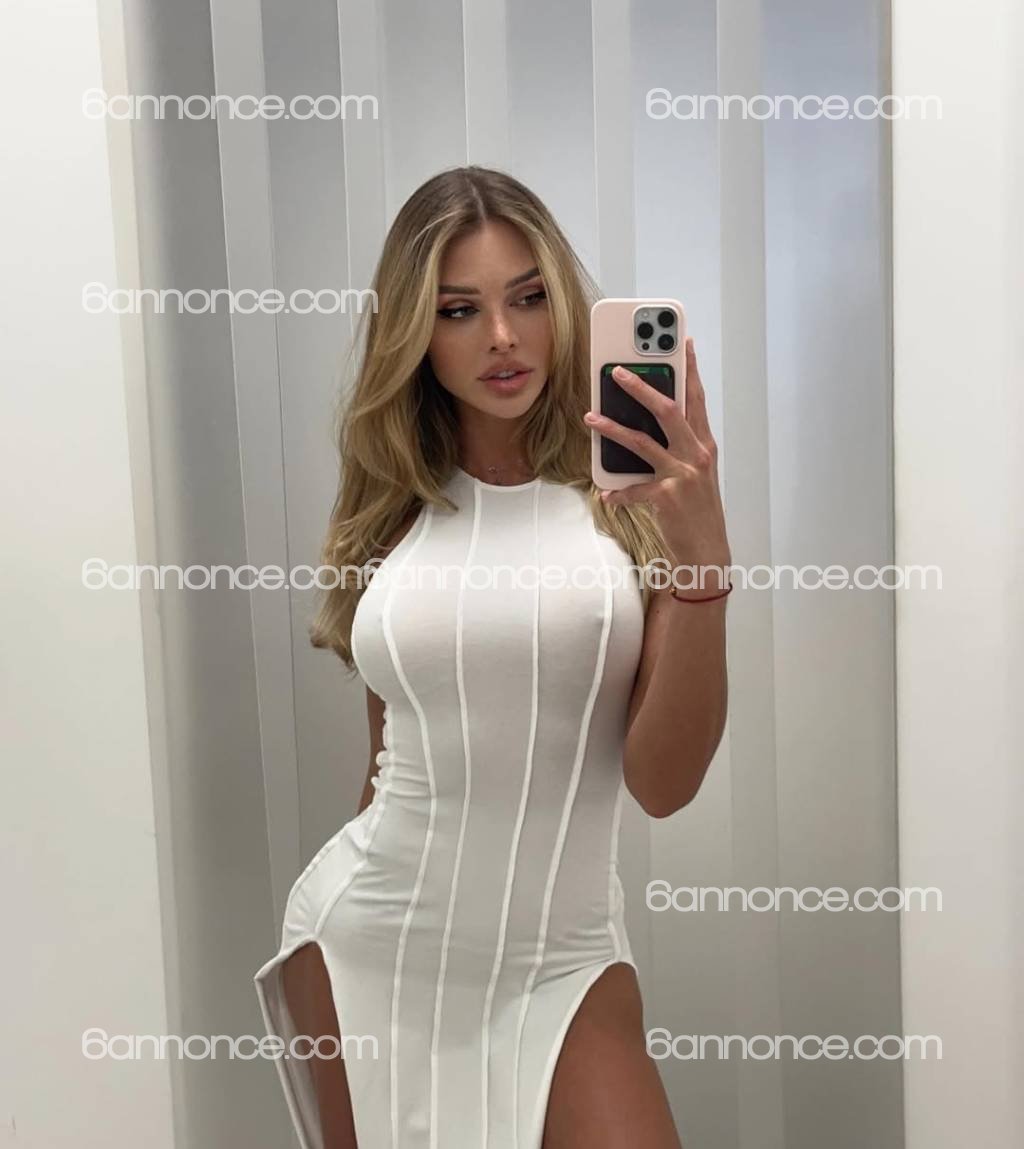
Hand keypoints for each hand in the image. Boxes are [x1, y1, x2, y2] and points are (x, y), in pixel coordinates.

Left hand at [582, 338, 730, 575]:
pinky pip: (633, 488)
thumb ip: (678, 448)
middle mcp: (696, 454)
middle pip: (667, 410)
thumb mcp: (695, 474)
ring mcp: (682, 475)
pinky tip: (606, 494)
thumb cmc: (698, 511)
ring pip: (642, 442)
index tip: (683, 344)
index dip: (689, 370)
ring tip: (591, 417)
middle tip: (617, 372)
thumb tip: (648, 428)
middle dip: (641, 386)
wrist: (706, 551)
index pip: (696, 399)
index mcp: (703, 445)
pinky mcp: (666, 497)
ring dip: (612, 427)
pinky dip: (618, 492)